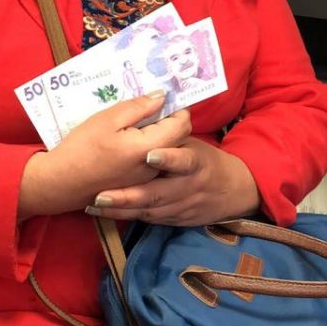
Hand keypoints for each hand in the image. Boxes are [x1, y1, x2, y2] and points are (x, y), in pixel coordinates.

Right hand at [18, 92, 191, 218]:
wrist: (60, 183)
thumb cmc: (80, 149)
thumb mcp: (107, 120)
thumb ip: (139, 107)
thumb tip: (161, 96)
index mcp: (149, 148)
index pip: (182, 124)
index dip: (177, 107)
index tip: (163, 96)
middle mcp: (154, 166)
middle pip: (177, 138)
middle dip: (169, 119)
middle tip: (147, 106)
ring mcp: (147, 178)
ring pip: (165, 149)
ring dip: (158, 132)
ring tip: (134, 121)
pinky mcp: (137, 183)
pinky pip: (152, 160)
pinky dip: (148, 146)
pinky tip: (127, 139)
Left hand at [85, 137, 260, 226]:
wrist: (232, 191)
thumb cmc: (205, 160)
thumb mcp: (194, 144)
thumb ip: (172, 135)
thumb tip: (153, 104)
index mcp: (196, 162)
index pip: (184, 161)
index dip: (168, 159)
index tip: (149, 156)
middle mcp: (188, 187)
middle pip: (157, 194)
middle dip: (128, 197)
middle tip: (101, 195)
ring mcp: (181, 206)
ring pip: (149, 211)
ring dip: (120, 210)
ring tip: (93, 205)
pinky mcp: (175, 220)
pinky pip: (149, 220)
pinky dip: (126, 217)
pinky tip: (103, 213)